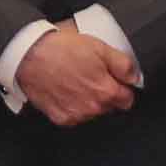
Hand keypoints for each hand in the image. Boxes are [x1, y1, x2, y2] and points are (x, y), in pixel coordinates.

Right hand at [13, 25, 141, 128]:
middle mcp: (93, 109)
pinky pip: (74, 116)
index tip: (113, 79)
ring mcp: (76, 115)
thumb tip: (135, 78)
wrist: (30, 56)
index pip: (127, 100)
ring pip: (92, 112)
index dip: (121, 87)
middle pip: (109, 107)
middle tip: (91, 75)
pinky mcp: (60, 118)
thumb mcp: (100, 47)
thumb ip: (123, 65)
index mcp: (106, 92)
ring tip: (75, 81)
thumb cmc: (62, 50)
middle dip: (105, 93)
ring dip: (88, 101)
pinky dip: (72, 105)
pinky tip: (65, 90)